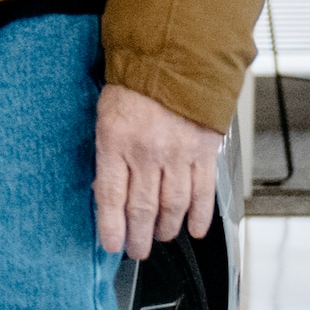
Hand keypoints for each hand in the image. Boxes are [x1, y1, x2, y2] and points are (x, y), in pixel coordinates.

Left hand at [93, 82, 221, 259]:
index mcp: (115, 142)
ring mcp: (178, 154)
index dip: (111, 227)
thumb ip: (108, 155)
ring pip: (173, 206)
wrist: (175, 59)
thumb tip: (107, 192)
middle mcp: (147, 152)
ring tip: (160, 238)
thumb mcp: (105, 117)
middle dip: (139, 236)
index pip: (110, 197)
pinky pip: (203, 192)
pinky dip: (200, 215)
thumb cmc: (135, 86)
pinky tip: (195, 229)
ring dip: (166, 228)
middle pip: (142, 208)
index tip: (112, 244)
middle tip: (137, 250)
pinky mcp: (204, 151)